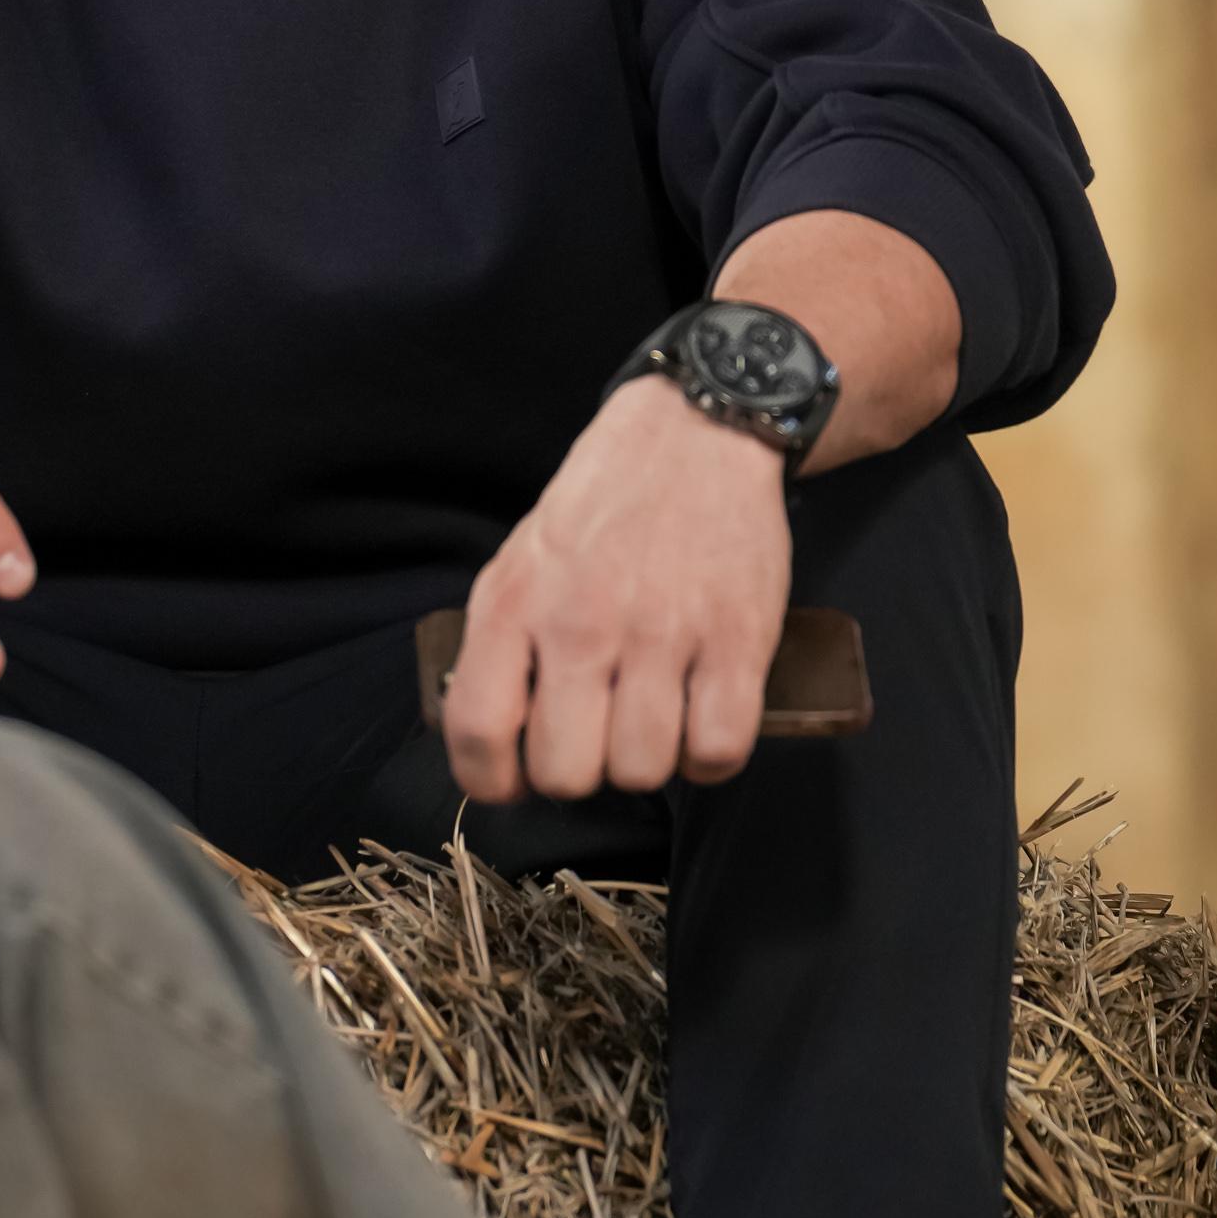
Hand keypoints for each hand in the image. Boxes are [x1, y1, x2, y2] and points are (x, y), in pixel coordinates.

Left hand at [443, 380, 790, 801]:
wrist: (695, 436)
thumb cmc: (602, 508)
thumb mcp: (521, 561)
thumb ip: (499, 647)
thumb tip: (495, 746)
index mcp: (515, 604)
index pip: (478, 733)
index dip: (493, 781)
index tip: (516, 780)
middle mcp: (581, 624)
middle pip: (566, 774)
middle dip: (580, 773)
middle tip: (596, 738)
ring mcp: (663, 633)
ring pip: (644, 771)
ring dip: (648, 762)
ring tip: (652, 719)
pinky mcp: (737, 639)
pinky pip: (719, 751)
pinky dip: (710, 756)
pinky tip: (700, 721)